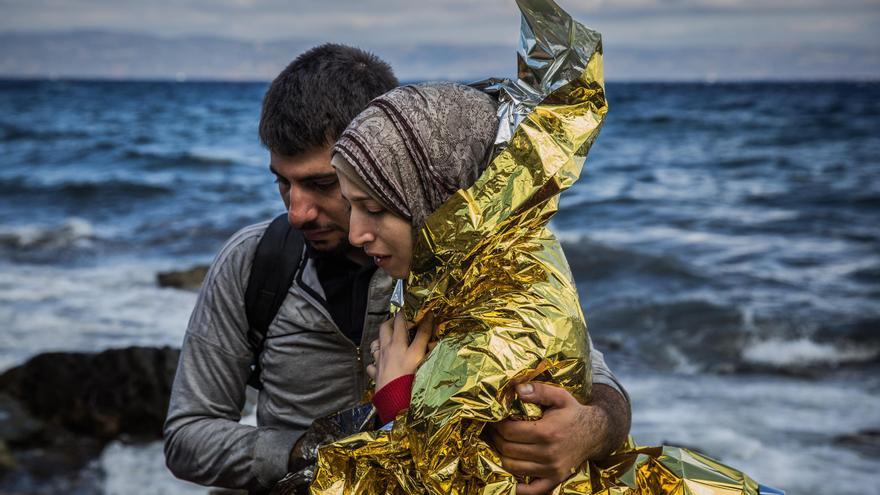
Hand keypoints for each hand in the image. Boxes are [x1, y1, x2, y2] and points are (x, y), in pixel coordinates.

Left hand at [366, 313, 431, 390]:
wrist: (393, 399)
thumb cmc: (409, 378)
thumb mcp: (419, 355)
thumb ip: (424, 337)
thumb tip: (430, 321)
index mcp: (397, 342)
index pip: (401, 321)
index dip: (409, 314)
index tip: (419, 311)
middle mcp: (386, 349)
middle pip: (385, 328)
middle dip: (392, 321)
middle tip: (401, 321)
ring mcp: (379, 360)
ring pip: (375, 343)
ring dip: (381, 339)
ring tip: (389, 340)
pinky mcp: (375, 373)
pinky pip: (372, 364)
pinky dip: (375, 361)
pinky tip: (380, 363)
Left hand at [488, 383, 629, 494]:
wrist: (595, 433)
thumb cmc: (573, 413)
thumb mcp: (560, 396)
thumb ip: (539, 391)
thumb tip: (517, 390)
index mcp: (547, 432)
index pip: (509, 432)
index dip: (497, 425)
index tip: (495, 419)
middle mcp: (549, 453)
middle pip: (508, 449)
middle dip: (496, 438)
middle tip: (494, 430)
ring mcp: (552, 469)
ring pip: (512, 467)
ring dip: (502, 455)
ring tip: (501, 443)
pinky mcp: (555, 479)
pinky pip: (530, 490)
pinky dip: (517, 485)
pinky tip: (511, 471)